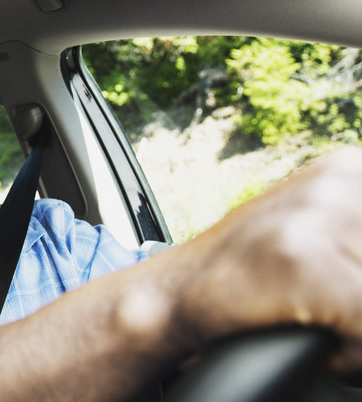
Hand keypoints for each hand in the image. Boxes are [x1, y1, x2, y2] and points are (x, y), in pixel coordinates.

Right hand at [172, 146, 361, 371]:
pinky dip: (351, 352)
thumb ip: (351, 227)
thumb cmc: (246, 272)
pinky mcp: (302, 260)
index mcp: (348, 168)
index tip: (340, 281)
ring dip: (360, 326)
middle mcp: (339, 180)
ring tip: (320, 324)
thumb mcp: (312, 226)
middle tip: (328, 310)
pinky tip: (321, 346)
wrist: (175, 294)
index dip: (360, 269)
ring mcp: (319, 215)